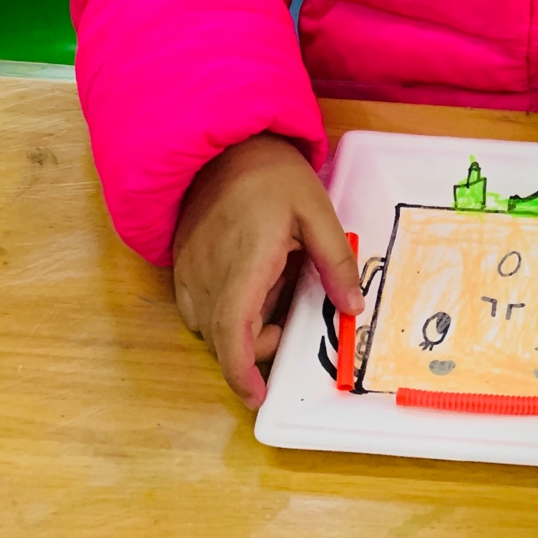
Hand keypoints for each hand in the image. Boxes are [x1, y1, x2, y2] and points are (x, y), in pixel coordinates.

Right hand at [172, 133, 363, 409]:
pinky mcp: (183, 264)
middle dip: (254, 347)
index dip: (242, 372)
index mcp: (246, 263)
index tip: (257, 395)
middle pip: (223, 338)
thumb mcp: (317, 211)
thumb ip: (336, 261)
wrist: (224, 142)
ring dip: (239, 328)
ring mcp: (190, 270)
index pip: (233, 333)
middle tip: (286, 320)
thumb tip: (354, 308)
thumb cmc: (272, 173)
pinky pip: (198, 306)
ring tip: (271, 291)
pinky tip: (249, 282)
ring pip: (208, 326)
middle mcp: (209, 273)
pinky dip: (223, 312)